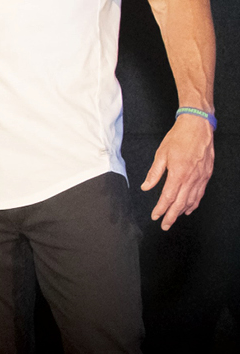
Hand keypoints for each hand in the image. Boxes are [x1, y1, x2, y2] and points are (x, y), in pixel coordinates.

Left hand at [141, 113, 214, 229]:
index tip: (155, 216)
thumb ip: (154, 173)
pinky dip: (194, 203)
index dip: (161, 209)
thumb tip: (146, 187)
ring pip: (192, 200)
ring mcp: (201, 177)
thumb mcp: (161, 154)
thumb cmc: (179, 138)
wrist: (198, 127)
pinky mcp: (207, 175)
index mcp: (178, 173)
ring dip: (182, 211)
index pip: (168, 197)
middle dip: (172, 216)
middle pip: (181, 203)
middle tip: (165, 226)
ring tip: (174, 218)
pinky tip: (189, 207)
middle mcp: (191, 178)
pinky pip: (200, 193)